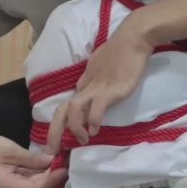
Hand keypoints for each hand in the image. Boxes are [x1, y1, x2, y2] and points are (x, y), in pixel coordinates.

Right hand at [0, 128, 67, 187]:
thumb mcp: (10, 150)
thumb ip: (32, 159)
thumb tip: (54, 161)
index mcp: (6, 187)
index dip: (53, 179)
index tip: (66, 167)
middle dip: (53, 176)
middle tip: (68, 161)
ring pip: (33, 184)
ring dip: (47, 174)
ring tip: (62, 161)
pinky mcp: (9, 183)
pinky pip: (27, 180)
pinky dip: (38, 172)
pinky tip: (50, 163)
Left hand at [46, 13, 153, 152]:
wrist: (133, 38)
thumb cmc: (123, 49)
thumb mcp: (104, 64)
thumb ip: (99, 77)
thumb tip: (98, 89)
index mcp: (86, 81)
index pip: (69, 104)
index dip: (62, 122)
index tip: (62, 138)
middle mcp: (87, 85)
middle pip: (63, 109)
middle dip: (54, 131)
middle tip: (53, 150)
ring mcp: (98, 88)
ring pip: (74, 110)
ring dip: (74, 128)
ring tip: (82, 141)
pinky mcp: (111, 90)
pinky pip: (96, 109)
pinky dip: (92, 121)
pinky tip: (95, 130)